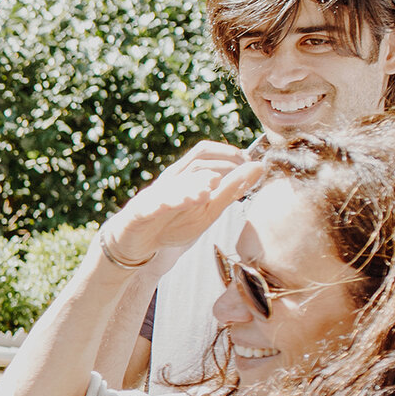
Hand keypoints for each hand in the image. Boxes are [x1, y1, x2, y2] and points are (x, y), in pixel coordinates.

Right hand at [101, 142, 269, 267]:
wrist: (135, 243)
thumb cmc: (172, 223)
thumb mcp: (207, 209)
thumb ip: (231, 190)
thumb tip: (259, 167)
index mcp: (184, 176)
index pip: (204, 152)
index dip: (229, 153)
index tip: (249, 162)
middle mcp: (169, 181)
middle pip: (194, 163)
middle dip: (221, 165)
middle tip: (241, 172)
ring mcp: (154, 195)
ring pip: (177, 183)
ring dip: (196, 182)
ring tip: (214, 184)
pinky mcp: (140, 213)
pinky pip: (155, 204)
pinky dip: (173, 200)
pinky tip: (191, 200)